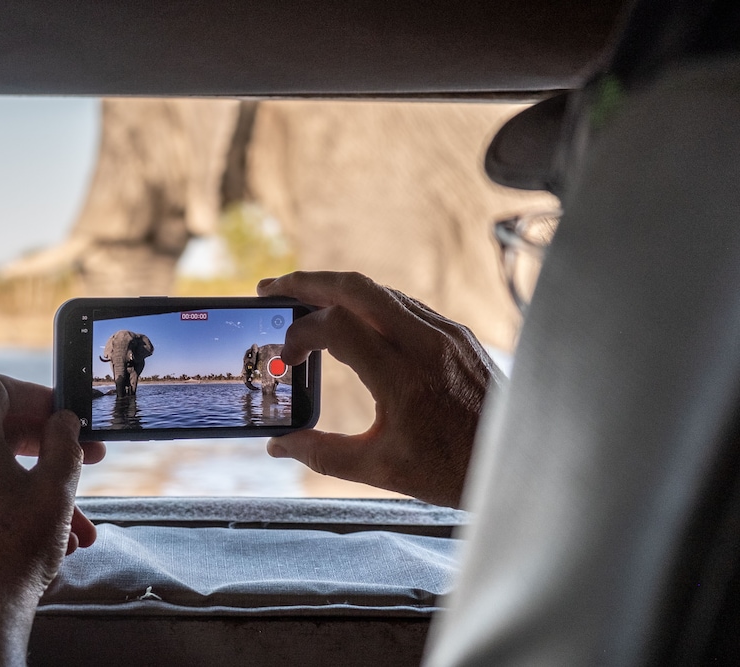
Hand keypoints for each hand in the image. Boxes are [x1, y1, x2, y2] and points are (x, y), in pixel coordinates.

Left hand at [0, 372, 104, 665]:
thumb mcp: (56, 488)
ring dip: (40, 488)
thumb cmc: (15, 550)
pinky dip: (15, 508)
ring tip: (78, 523)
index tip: (61, 414)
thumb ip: (63, 443)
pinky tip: (50, 540)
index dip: (32, 393)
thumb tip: (63, 421)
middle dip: (48, 444)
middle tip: (88, 457)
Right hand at [259, 271, 500, 507]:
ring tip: (301, 298)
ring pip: (380, 291)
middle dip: (306, 281)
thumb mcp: (381, 467)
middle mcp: (425, 343)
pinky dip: (368, 303)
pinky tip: (349, 317)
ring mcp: (445, 333)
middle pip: (355, 287)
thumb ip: (322, 453)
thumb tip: (278, 446)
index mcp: (403, 377)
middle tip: (270, 288)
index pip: (336, 326)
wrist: (521, 462)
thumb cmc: (453, 469)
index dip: (299, 335)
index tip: (284, 360)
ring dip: (336, 288)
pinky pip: (404, 305)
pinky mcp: (457, 333)